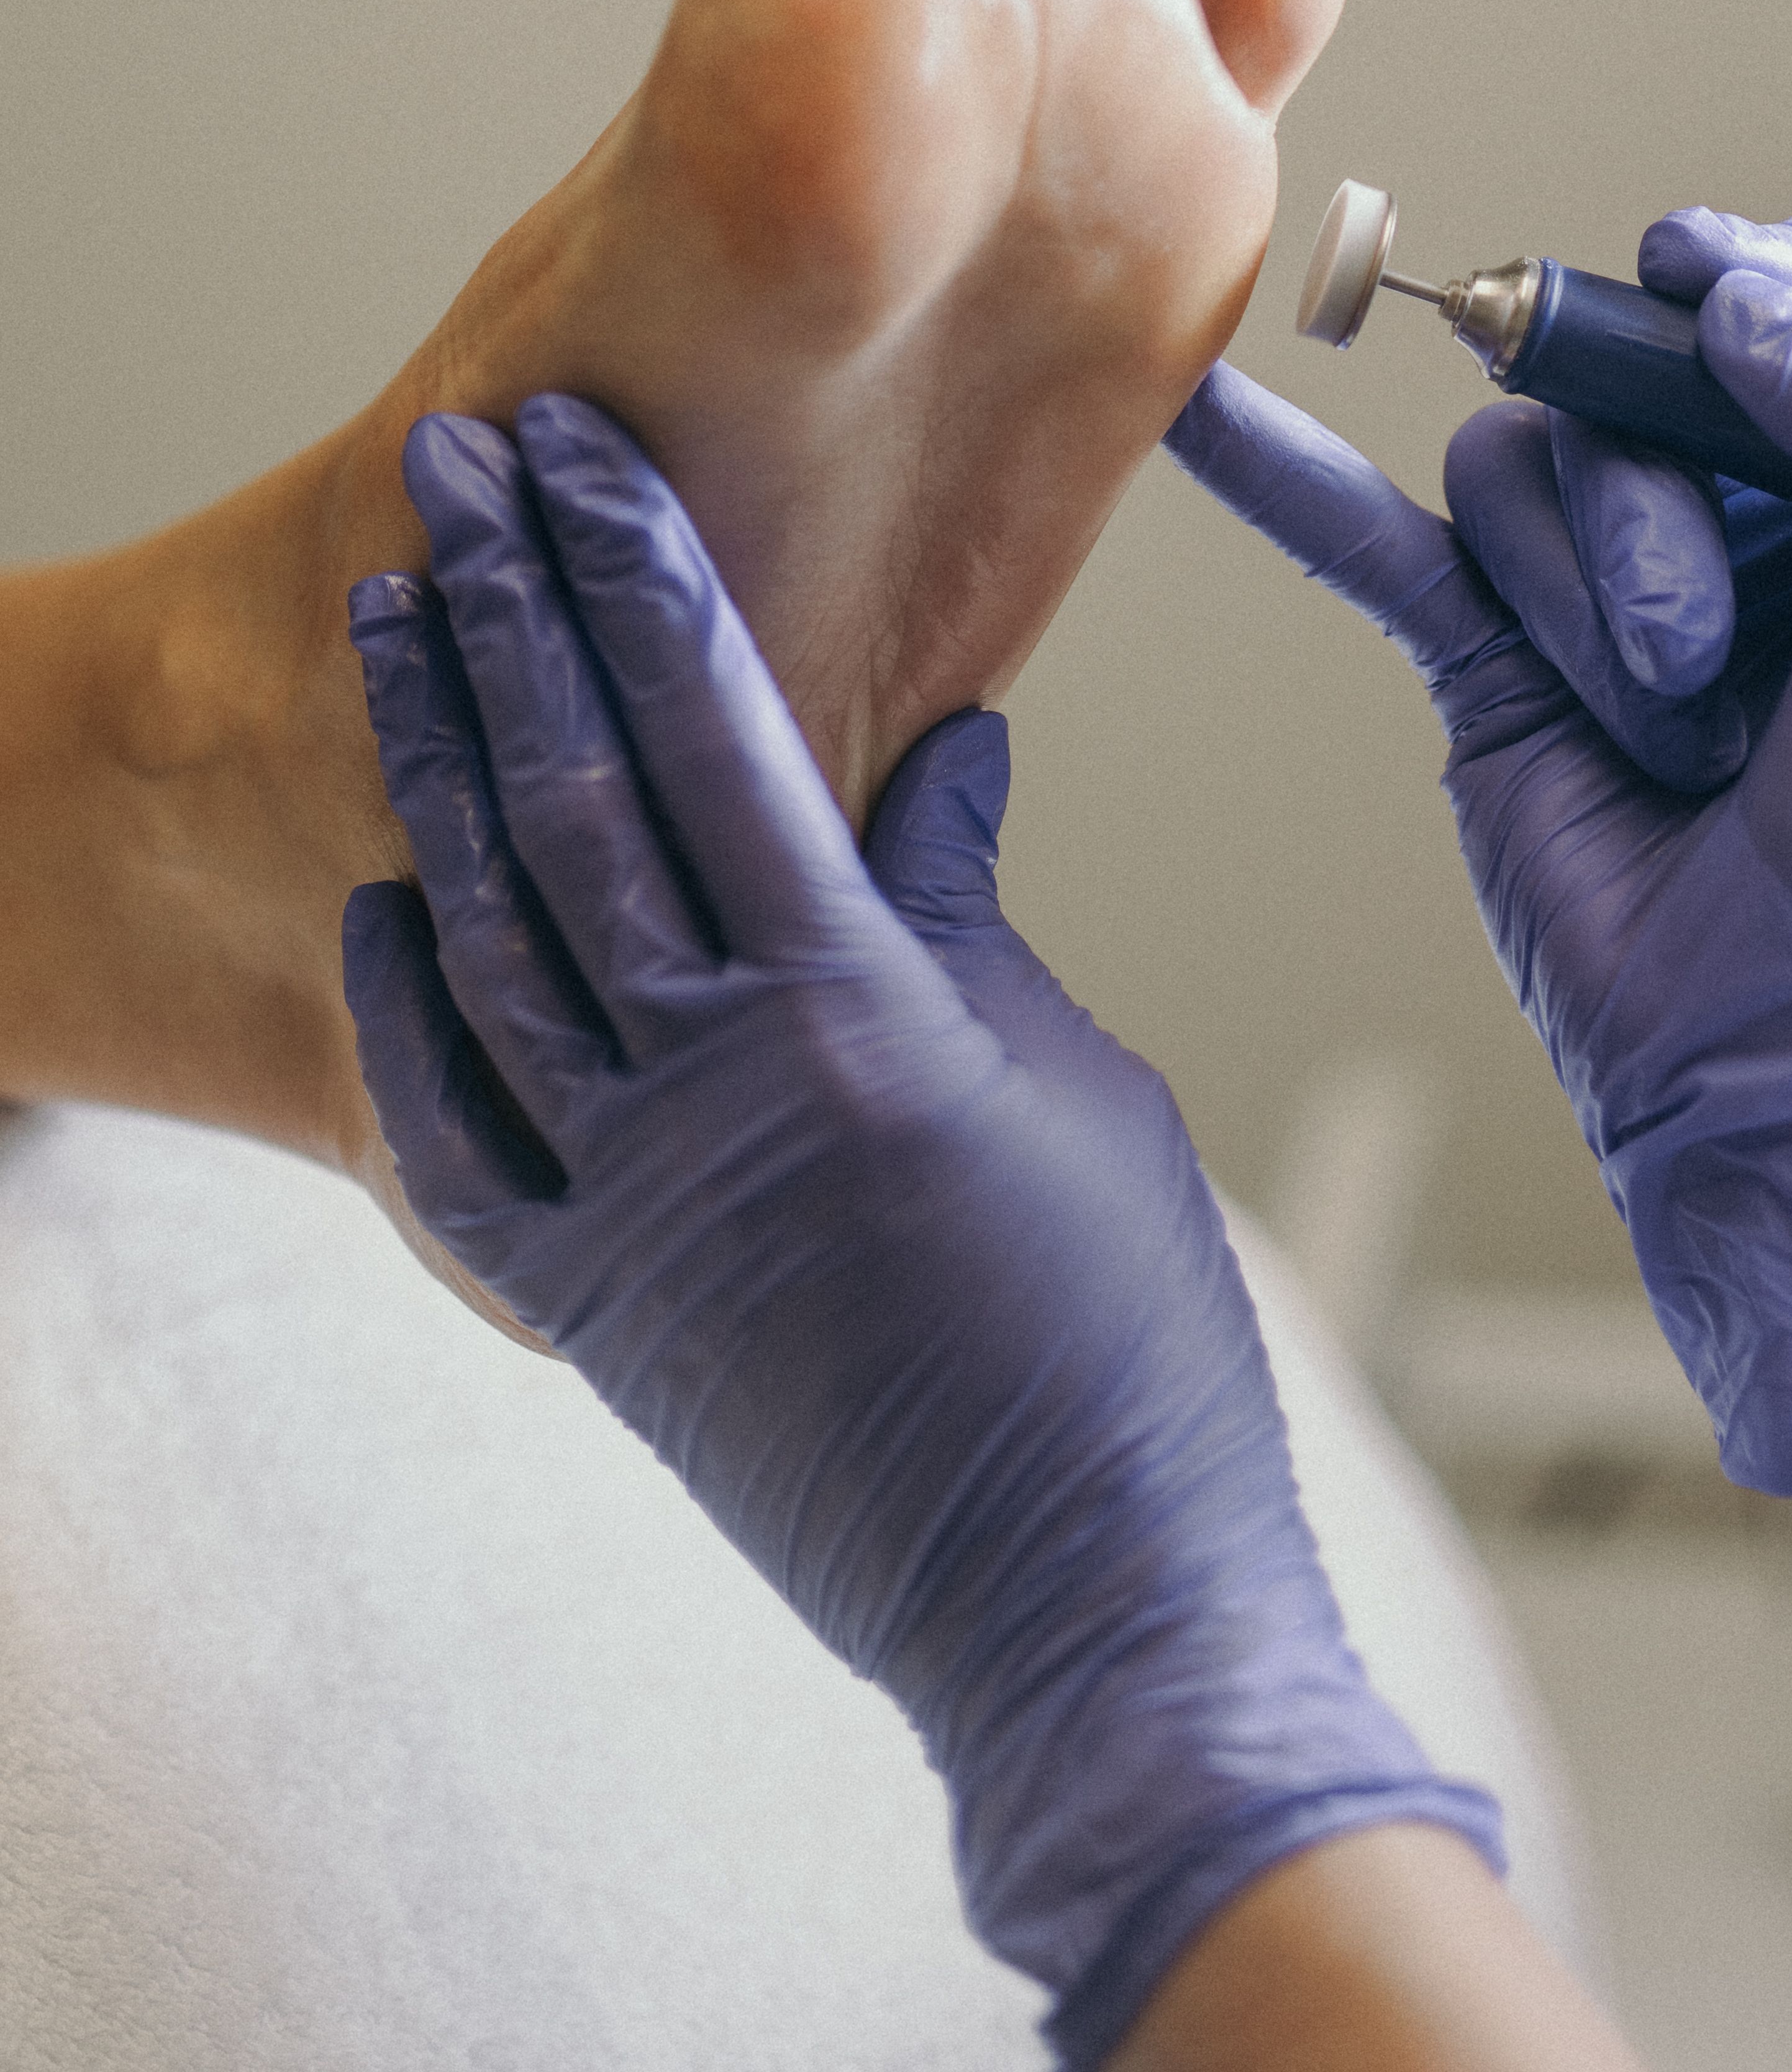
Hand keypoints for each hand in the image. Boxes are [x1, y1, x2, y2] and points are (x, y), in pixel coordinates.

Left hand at [342, 395, 1497, 2071]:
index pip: (719, 738)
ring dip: (436, 765)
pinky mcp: (600, 1315)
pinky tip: (384, 904)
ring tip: (396, 616)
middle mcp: (722, 1095)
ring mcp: (638, 1210)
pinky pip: (455, 1144)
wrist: (1087, 1616)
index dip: (640, 578)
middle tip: (457, 468)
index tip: (581, 455)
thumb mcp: (1077, 1086)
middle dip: (507, 614)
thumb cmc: (1128, 1351)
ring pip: (492, 940)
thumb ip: (971, 915)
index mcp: (865, 1018)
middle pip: (577, 802)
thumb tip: (933, 762)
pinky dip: (409, 1015)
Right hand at [1167, 194, 1791, 1518]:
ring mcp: (1593, 582)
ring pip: (1522, 462)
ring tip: (1668, 734)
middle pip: (1638, 366)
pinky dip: (1287, 471)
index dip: (1765, 272)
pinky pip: (1370, 535)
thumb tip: (1722, 285)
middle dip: (1673, 507)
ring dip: (1591, 597)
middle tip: (1727, 654)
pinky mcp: (1481, 663)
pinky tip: (1209, 410)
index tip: (1718, 297)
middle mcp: (1733, 507)